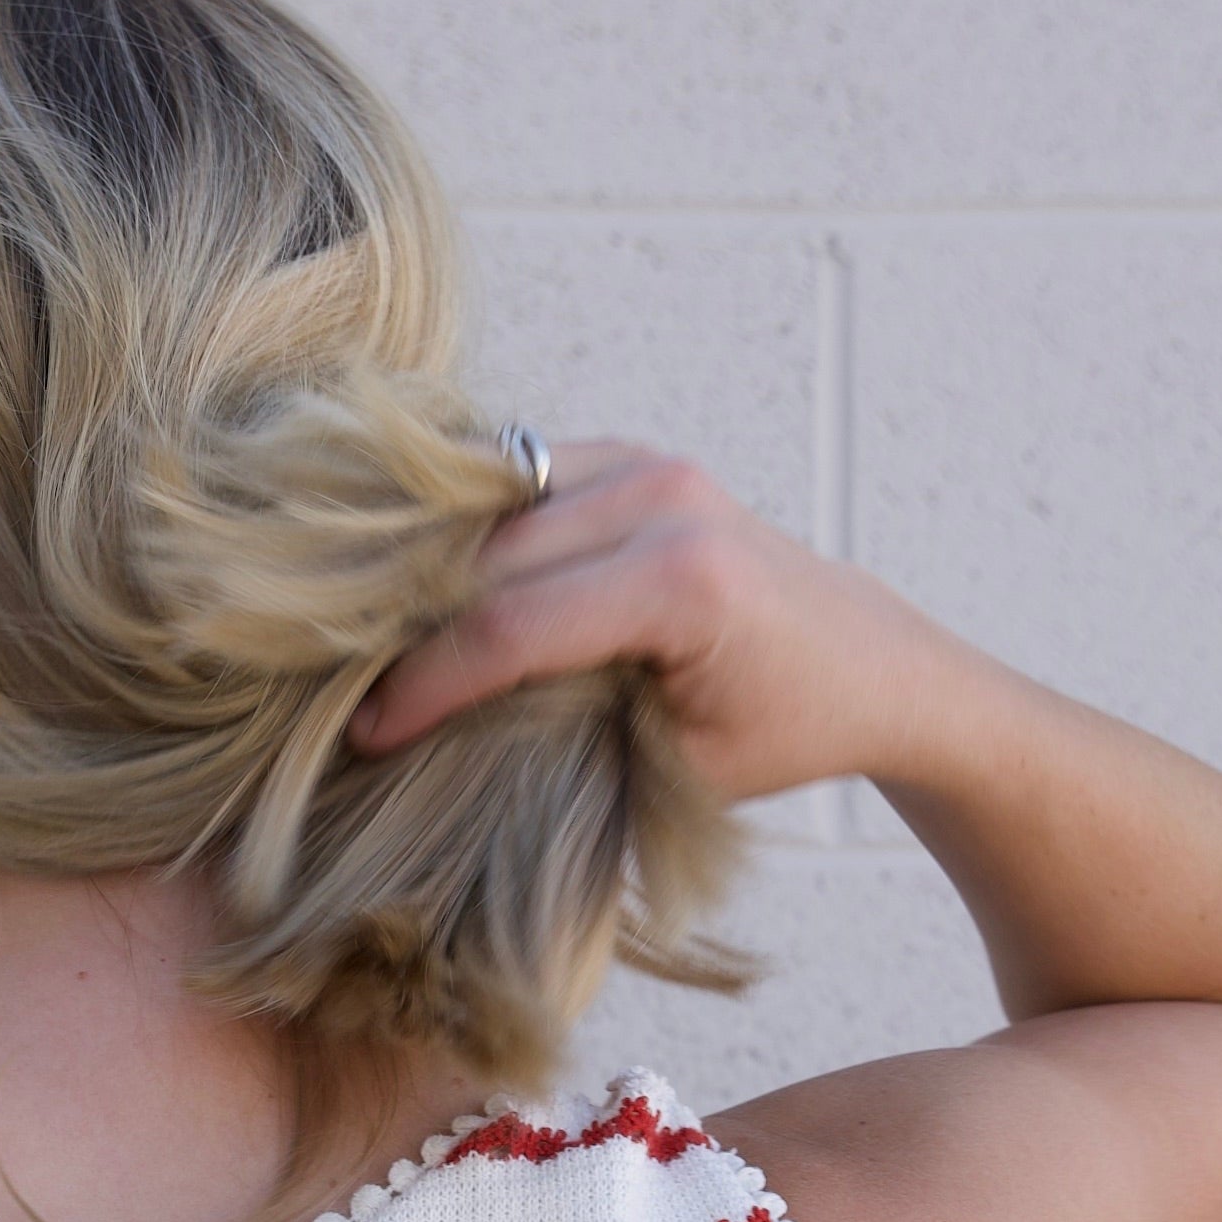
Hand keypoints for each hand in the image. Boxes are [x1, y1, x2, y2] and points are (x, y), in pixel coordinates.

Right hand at [349, 442, 941, 808]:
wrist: (871, 661)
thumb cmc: (782, 731)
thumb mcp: (672, 767)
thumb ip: (566, 738)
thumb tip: (438, 741)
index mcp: (684, 583)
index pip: (509, 629)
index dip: (424, 687)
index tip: (367, 737)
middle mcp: (664, 498)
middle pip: (486, 559)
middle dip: (410, 627)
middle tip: (350, 692)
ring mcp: (647, 462)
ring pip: (487, 508)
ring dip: (428, 569)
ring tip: (376, 638)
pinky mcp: (629, 454)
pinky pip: (512, 480)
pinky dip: (465, 530)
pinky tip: (425, 582)